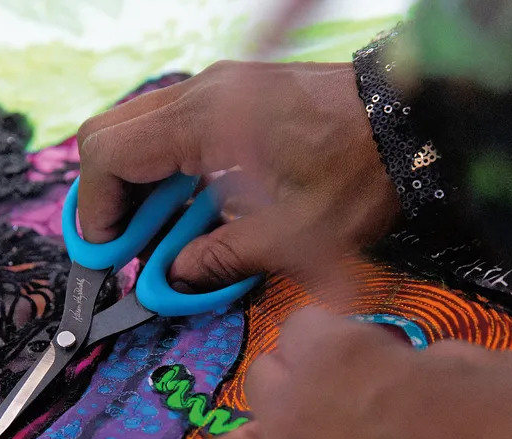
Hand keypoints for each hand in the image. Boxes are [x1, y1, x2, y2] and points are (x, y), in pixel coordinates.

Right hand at [76, 61, 398, 288]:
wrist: (415, 123)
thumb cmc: (358, 177)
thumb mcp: (290, 237)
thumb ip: (219, 259)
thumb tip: (174, 279)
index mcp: (202, 122)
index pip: (109, 156)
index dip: (95, 211)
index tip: (108, 255)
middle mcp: (201, 93)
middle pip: (112, 134)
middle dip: (108, 196)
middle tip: (124, 247)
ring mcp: (219, 87)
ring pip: (141, 129)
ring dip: (138, 183)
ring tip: (158, 235)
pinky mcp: (238, 93)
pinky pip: (175, 126)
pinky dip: (167, 167)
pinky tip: (192, 206)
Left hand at [195, 308, 511, 438]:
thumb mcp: (488, 364)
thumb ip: (427, 360)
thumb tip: (409, 370)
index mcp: (334, 354)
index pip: (301, 327)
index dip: (335, 344)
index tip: (366, 364)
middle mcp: (287, 414)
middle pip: (259, 386)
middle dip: (293, 392)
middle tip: (336, 417)